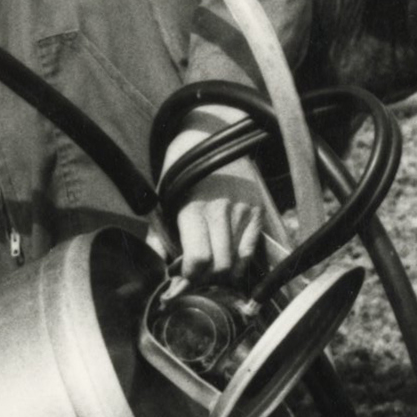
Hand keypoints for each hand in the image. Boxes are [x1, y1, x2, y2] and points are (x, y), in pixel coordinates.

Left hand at [159, 102, 274, 286]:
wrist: (210, 133)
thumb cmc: (181, 168)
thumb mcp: (164, 198)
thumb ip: (160, 235)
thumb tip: (158, 268)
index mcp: (193, 208)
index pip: (198, 260)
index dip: (188, 279)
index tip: (179, 283)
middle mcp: (222, 211)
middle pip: (220, 267)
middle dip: (205, 281)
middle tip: (193, 281)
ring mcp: (244, 211)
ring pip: (237, 264)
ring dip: (222, 277)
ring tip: (208, 273)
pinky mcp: (258, 212)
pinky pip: (251, 252)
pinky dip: (240, 265)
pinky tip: (227, 265)